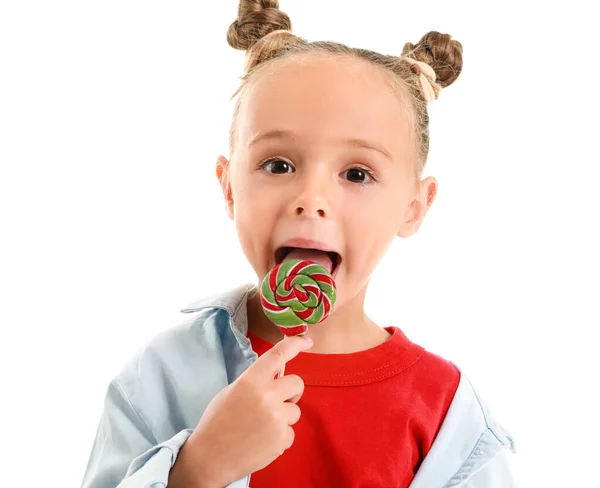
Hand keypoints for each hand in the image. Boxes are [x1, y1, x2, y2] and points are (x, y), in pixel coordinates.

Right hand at [169, 335, 312, 487]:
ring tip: (262, 427)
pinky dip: (280, 437)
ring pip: (295, 410)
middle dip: (291, 391)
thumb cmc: (217, 423)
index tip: (307, 340)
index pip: (278, 355)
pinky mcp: (282, 438)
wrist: (210, 457)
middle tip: (278, 401)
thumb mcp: (231, 392)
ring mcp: (276, 417)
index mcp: (251, 380)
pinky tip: (262, 441)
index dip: (295, 344)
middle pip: (297, 382)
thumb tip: (276, 375)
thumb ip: (255, 381)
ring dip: (283, 417)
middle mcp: (266, 395)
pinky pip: (290, 432)